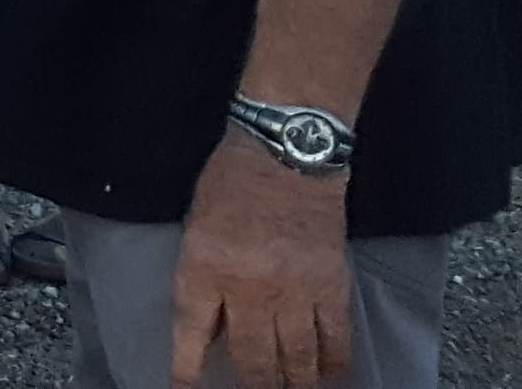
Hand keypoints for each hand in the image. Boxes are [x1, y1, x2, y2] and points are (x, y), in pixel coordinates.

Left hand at [167, 134, 352, 388]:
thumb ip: (202, 279)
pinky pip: (335, 338)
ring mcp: (293, 292)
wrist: (286, 155)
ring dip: (294, 383)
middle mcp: (247, 290)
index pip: (191, 333)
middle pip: (251, 357)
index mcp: (204, 269)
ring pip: (295, 358)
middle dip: (253, 386)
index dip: (186, 369)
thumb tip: (212, 328)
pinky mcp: (332, 287)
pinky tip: (330, 376)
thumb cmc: (230, 184)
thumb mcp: (196, 230)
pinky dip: (333, 362)